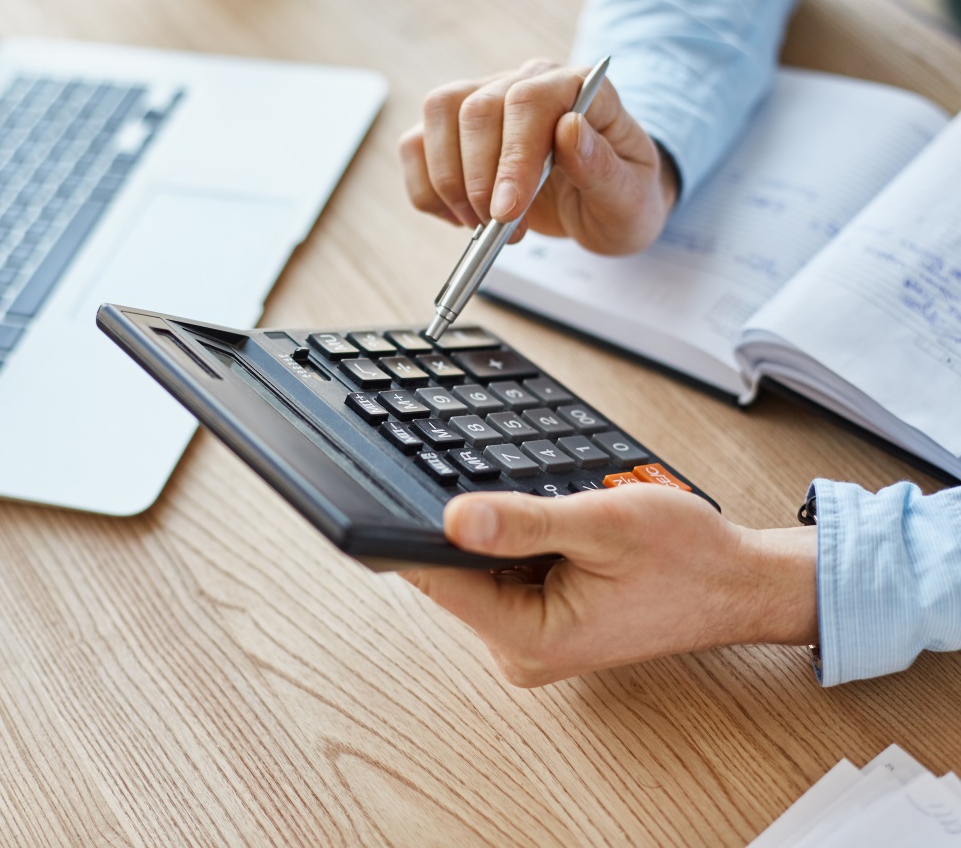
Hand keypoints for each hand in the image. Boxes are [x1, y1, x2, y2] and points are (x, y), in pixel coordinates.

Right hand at [399, 59, 679, 254]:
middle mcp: (526, 83)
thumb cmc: (622, 198)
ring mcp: (486, 100)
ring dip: (448, 180)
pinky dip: (426, 189)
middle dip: (478, 179)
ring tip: (480, 225)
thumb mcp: (630, 197)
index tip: (506, 211)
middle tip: (500, 228)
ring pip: (437, 113)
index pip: (529, 99)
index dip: (512, 156)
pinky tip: (459, 218)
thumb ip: (603, 166)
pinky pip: (415, 144)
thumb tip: (570, 130)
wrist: (603, 206)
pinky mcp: (455, 131)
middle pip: (476, 108)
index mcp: (578, 87)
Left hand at [401, 486, 817, 686]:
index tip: (401, 488)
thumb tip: (452, 519)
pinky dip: (519, 544)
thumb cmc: (688, 560)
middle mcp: (520, 650)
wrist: (738, 583)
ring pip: (479, 570)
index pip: (439, 580)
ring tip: (558, 518)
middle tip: (521, 497)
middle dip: (473, 528)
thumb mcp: (603, 524)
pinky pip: (504, 574)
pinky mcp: (540, 622)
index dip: (417, 531)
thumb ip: (524, 522)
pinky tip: (558, 532)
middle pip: (454, 574)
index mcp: (530, 638)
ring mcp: (529, 639)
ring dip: (503, 535)